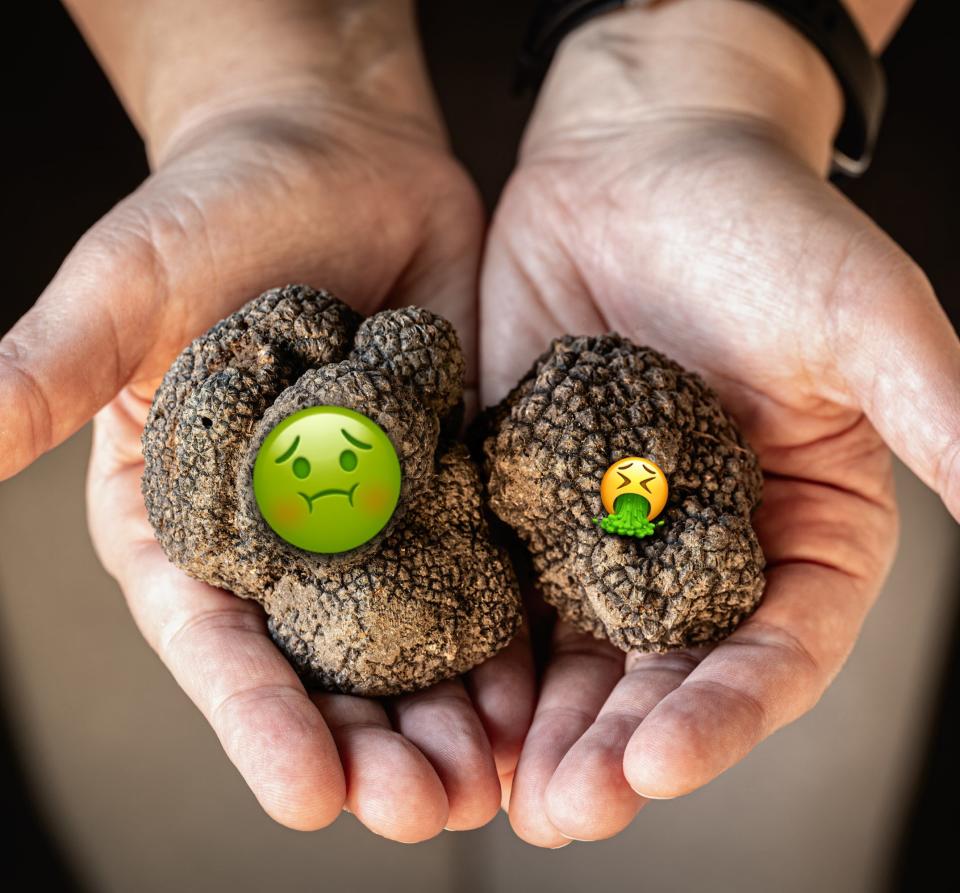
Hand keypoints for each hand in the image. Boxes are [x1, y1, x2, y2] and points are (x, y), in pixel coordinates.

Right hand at [3, 3, 533, 839]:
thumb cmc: (216, 208)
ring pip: (411, 640)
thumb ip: (54, 367)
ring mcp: (379, 512)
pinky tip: (537, 692)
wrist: (336, 158)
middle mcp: (286, 535)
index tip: (307, 797)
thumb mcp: (126, 284)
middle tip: (423, 809)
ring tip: (489, 781)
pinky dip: (507, 635)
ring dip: (448, 716)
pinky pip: (483, 570)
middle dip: (370, 745)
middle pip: (324, 667)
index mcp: (189, 517)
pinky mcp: (453, 478)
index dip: (254, 722)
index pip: (216, 640)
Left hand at [481, 0, 959, 845]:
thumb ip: (939, 418)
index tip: (665, 764)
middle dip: (618, 746)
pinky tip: (451, 698)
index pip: (775, 649)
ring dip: (541, 725)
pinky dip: (481, 646)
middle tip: (568, 810)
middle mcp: (699, 547)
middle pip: (664, 673)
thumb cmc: (760, 224)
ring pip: (576, 650)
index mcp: (798, 528)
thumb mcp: (862, 319)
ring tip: (502, 790)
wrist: (636, 159)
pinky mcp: (524, 492)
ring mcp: (602, 527)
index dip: (726, 715)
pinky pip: (501, 582)